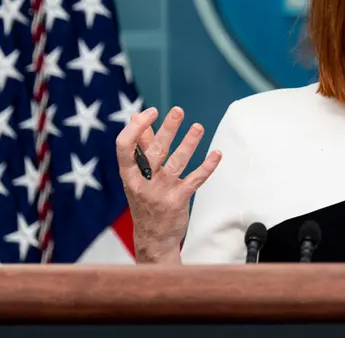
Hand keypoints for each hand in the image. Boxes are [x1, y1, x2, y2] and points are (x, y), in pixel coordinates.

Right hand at [115, 106, 221, 263]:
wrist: (153, 238)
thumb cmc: (145, 200)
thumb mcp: (136, 176)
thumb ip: (139, 146)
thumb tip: (135, 117)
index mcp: (128, 174)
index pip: (124, 147)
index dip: (136, 128)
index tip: (151, 112)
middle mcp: (142, 182)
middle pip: (154, 151)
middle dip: (167, 129)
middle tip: (178, 111)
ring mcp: (160, 192)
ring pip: (176, 163)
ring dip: (189, 144)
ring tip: (198, 127)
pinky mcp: (178, 200)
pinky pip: (194, 180)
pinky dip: (207, 166)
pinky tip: (217, 154)